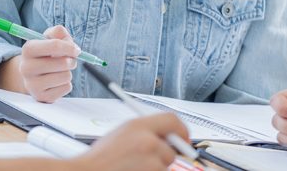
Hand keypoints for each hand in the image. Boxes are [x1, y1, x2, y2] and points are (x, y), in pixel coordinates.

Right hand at [18, 25, 79, 102]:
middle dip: (71, 61)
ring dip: (68, 73)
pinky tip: (57, 82)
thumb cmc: (44, 53)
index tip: (76, 50)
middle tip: (69, 61)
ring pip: (65, 76)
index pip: (55, 46)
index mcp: (28, 49)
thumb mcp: (49, 38)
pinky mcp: (40, 97)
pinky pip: (66, 88)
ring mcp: (32, 84)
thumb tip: (70, 44)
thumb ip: (59, 33)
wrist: (32, 75)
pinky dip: (65, 84)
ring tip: (60, 71)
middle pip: (62, 63)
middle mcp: (26, 67)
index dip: (70, 47)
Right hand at [73, 114, 188, 170]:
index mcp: (138, 125)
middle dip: (165, 155)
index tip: (184, 139)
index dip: (181, 130)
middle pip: (172, 148)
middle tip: (153, 160)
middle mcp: (147, 141)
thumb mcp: (122, 134)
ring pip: (166, 165)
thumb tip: (169, 136)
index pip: (172, 120)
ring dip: (156, 168)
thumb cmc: (101, 158)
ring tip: (134, 167)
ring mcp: (151, 162)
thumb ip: (145, 131)